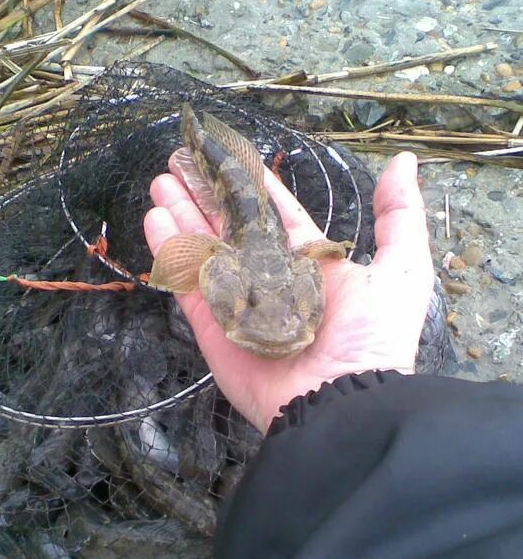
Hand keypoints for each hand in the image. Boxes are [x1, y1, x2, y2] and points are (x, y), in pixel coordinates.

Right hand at [144, 151, 433, 433]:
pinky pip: (191, 283)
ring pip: (206, 248)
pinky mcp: (217, 326)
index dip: (255, 186)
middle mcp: (272, 277)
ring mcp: (241, 301)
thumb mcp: (403, 269)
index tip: (233, 157)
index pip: (276, 215)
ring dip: (183, 214)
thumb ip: (398, 216)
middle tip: (182, 161)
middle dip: (208, 193)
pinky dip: (172, 252)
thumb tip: (403, 162)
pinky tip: (156, 218)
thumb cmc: (373, 336)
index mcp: (311, 262)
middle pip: (232, 226)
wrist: (342, 401)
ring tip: (162, 179)